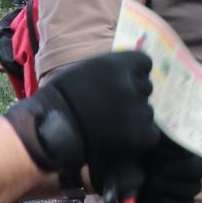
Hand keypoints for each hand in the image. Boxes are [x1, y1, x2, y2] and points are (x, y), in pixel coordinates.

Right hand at [4, 51, 157, 190]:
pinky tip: (122, 139)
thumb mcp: (82, 72)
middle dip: (134, 95)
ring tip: (114, 125)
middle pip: (146, 87)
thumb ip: (108, 70)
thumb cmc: (60, 100)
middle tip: (116, 107)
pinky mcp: (140, 135)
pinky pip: (150, 133)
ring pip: (148, 111)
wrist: (51, 133)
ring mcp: (136, 111)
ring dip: (136, 116)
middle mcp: (129, 85)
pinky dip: (140, 137)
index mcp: (116, 65)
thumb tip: (125, 71)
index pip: (144, 63)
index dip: (136, 73)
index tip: (127, 82)